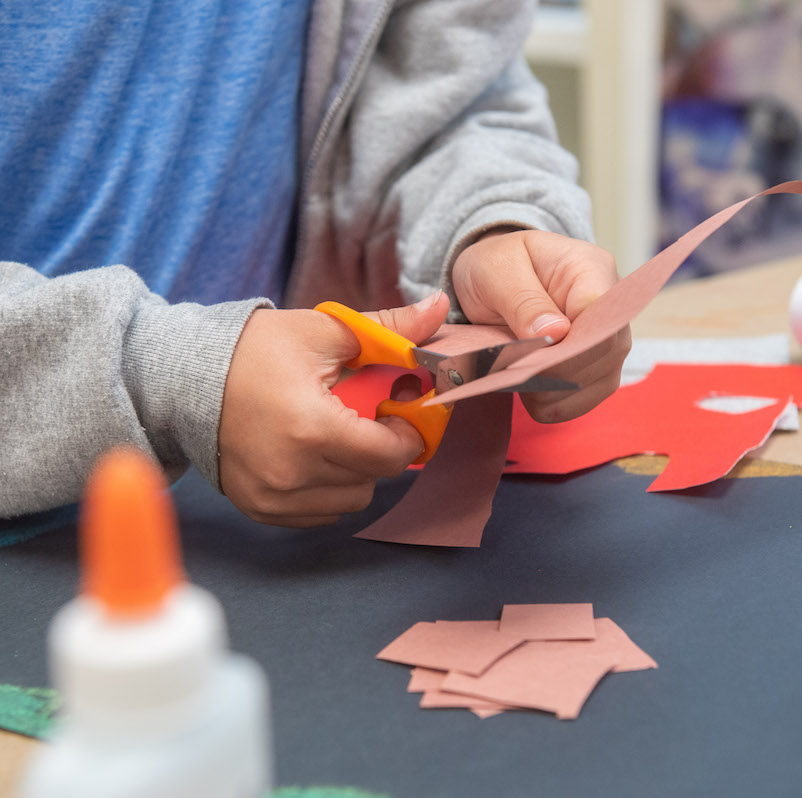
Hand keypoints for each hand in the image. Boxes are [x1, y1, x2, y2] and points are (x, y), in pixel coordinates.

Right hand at [218, 292, 449, 525]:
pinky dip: (327, 489)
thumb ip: (388, 329)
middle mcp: (292, 474)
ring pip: (349, 500)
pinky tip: (311, 456)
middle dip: (379, 448)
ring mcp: (273, 498)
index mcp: (312, 429)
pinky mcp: (260, 509)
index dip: (406, 434)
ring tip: (334, 436)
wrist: (183, 380)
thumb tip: (441, 307)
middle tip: (363, 418)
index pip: (389, 455)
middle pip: (373, 479)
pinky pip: (319, 513)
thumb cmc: (252, 351)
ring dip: (355, 472)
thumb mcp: (323, 332)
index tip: (398, 413)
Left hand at [452, 229, 630, 422]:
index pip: (600, 315)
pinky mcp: (593, 364)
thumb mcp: (497, 269)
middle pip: (606, 353)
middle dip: (561, 373)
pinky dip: (561, 405)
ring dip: (560, 394)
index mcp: (590, 268)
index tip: (532, 358)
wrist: (494, 272)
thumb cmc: (497, 263)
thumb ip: (523, 300)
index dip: (570, 345)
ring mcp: (605, 337)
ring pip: (602, 380)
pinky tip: (532, 399)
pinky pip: (589, 395)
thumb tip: (555, 333)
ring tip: (522, 389)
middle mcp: (608, 304)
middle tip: (519, 377)